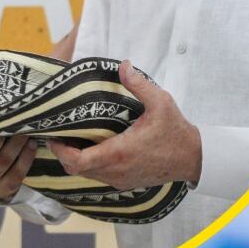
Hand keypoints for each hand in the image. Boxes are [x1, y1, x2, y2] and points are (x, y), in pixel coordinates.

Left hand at [49, 61, 200, 189]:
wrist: (194, 158)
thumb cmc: (176, 131)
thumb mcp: (160, 102)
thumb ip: (139, 84)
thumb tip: (123, 65)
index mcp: (119, 152)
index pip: (77, 161)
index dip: (60, 150)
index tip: (54, 135)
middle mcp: (116, 170)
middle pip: (75, 169)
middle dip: (62, 154)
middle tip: (59, 134)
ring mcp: (120, 180)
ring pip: (86, 175)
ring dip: (75, 160)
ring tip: (72, 139)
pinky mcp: (126, 183)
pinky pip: (98, 177)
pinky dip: (88, 166)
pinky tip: (90, 148)